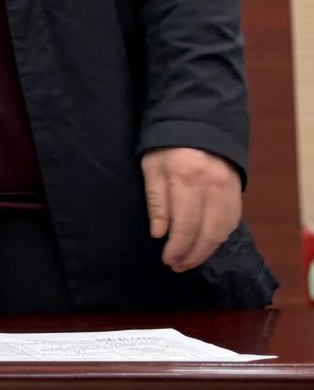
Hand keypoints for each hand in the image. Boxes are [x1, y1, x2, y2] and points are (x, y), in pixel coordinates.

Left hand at [140, 146, 241, 271]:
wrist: (197, 124)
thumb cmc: (165, 147)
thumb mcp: (151, 168)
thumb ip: (156, 201)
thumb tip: (159, 234)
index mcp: (186, 180)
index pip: (185, 225)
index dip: (178, 247)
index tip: (167, 260)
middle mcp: (212, 187)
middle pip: (207, 233)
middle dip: (192, 254)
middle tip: (178, 266)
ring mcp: (228, 190)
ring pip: (222, 231)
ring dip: (207, 250)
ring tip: (190, 260)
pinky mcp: (237, 191)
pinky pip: (232, 221)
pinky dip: (220, 237)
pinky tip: (207, 244)